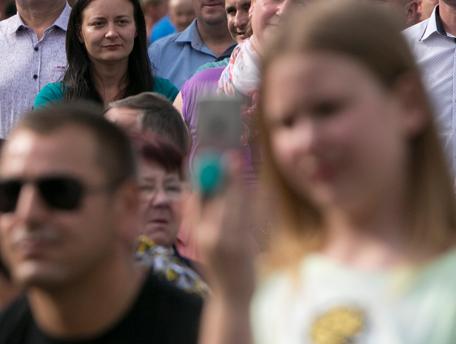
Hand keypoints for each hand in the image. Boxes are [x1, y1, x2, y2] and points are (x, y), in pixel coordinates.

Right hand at [190, 152, 255, 303]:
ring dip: (245, 186)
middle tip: (234, 157)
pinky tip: (266, 192)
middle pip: (220, 197)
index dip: (203, 176)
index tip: (210, 159)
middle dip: (228, 175)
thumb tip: (189, 189)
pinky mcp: (248, 245)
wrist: (232, 297)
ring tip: (247, 177)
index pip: (197, 198)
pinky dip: (261, 202)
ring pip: (239, 204)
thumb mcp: (200, 242)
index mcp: (196, 233)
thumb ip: (194, 217)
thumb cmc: (217, 266)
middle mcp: (210, 236)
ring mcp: (230, 241)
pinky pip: (255, 216)